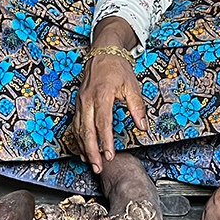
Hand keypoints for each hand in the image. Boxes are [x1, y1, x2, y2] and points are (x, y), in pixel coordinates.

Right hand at [75, 18, 147, 173]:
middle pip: (86, 130)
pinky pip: (76, 125)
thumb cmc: (118, 68)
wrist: (103, 53)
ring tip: (91, 163)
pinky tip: (83, 150)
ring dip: (84, 148)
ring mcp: (80, 102)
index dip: (105, 141)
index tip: (109, 155)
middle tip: (98, 167)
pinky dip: (78, 139)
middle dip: (92, 151)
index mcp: (102, 94)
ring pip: (79, 129)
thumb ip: (137, 107)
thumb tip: (143, 127)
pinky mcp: (78, 104)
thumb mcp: (132, 86)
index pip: (102, 122)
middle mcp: (87, 99)